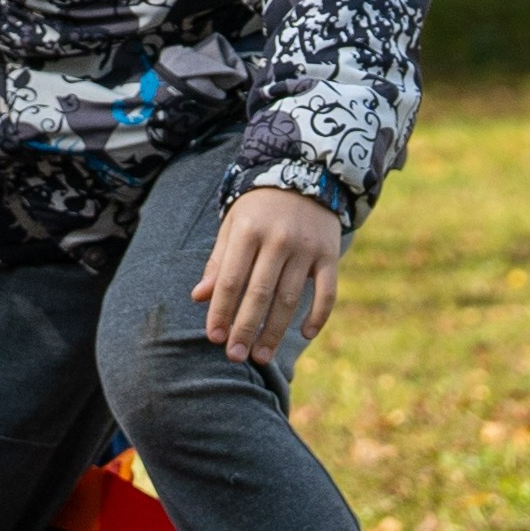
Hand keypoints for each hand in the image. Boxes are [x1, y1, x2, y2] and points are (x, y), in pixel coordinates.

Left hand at [193, 189, 342, 366]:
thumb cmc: (259, 207)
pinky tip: (304, 334)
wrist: (304, 174)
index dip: (221, 310)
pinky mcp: (330, 255)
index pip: (231, 279)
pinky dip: (318, 316)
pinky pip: (327, 292)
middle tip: (235, 356)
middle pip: (259, 293)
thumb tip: (199, 297)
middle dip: (245, 328)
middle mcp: (278, 239)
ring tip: (261, 356)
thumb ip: (218, 261)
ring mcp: (307, 248)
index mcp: (248, 231)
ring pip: (289, 298)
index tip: (213, 337)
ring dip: (275, 331)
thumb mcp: (233, 225)